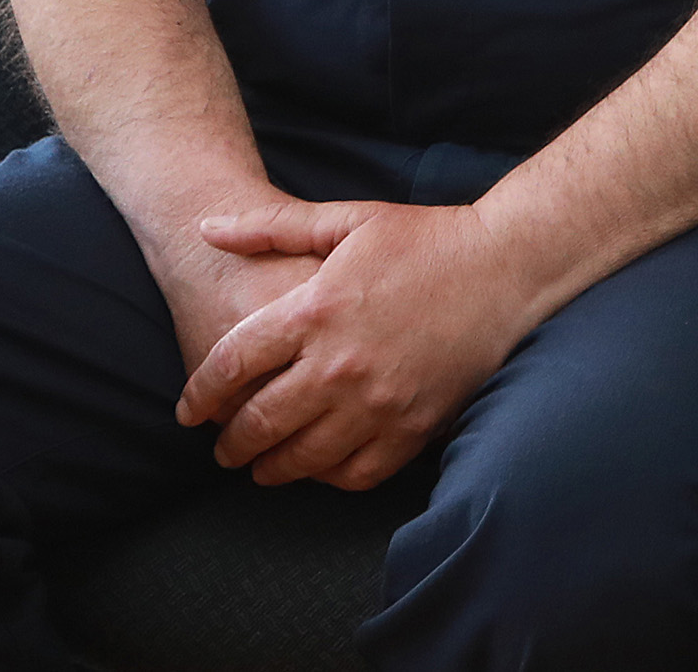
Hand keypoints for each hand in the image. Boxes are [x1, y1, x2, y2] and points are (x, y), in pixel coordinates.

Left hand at [175, 199, 549, 489]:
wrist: (509, 265)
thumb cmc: (427, 239)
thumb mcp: (348, 220)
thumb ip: (271, 226)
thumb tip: (205, 228)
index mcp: (315, 309)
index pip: (230, 366)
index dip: (199, 396)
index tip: (188, 413)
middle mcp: (339, 362)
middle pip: (258, 421)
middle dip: (230, 444)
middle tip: (222, 450)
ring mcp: (378, 399)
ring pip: (301, 457)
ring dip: (270, 469)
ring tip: (261, 468)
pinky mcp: (414, 424)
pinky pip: (356, 472)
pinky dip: (329, 477)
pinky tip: (320, 468)